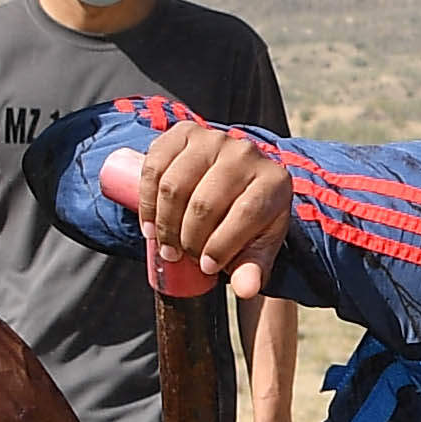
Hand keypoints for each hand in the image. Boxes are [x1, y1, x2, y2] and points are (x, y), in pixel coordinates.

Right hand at [102, 128, 284, 299]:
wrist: (235, 184)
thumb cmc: (248, 222)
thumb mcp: (258, 247)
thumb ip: (254, 269)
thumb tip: (245, 290)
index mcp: (274, 181)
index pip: (245, 213)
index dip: (221, 245)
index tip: (206, 267)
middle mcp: (246, 152)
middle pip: (205, 202)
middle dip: (188, 239)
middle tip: (181, 258)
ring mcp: (213, 138)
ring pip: (175, 186)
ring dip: (163, 223)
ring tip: (166, 246)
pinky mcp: (184, 132)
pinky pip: (154, 165)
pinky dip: (146, 199)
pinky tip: (149, 225)